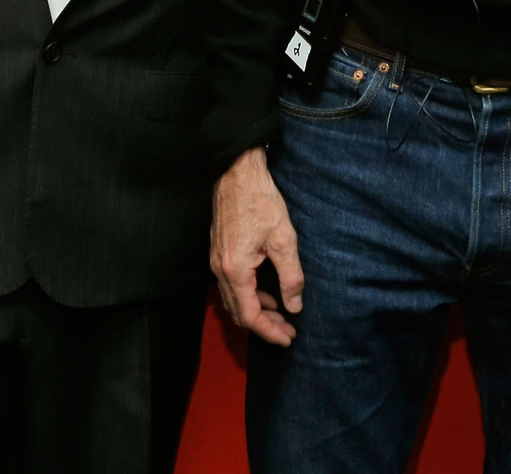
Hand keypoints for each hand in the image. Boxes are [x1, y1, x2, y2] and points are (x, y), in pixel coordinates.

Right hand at [210, 147, 303, 346]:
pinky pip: (230, 285)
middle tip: (287, 330)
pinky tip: (266, 290)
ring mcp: (216, 261)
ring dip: (256, 310)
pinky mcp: (218, 252)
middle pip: (238, 313)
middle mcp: (220, 270)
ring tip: (280, 313)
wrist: (237, 173)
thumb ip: (291, 277)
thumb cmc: (260, 202)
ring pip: (233, 300)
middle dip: (263, 325)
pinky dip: (248, 295)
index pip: (250, 316)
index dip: (269, 332)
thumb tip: (294, 305)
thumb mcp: (284, 240)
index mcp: (236, 271)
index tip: (288, 338)